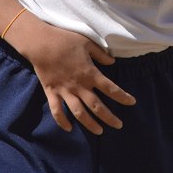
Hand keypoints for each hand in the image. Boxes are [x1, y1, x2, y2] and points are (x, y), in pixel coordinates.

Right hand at [7, 16, 135, 133]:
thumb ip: (101, 54)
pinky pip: (57, 111)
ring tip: (99, 132)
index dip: (123, 97)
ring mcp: (64, 91)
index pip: (111, 89)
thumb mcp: (87, 43)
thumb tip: (113, 62)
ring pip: (79, 113)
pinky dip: (62, 121)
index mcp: (90, 73)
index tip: (132, 102)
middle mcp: (79, 86)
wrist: (41, 43)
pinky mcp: (51, 93)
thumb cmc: (65, 40)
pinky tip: (69, 128)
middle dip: (110, 118)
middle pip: (97, 107)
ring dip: (90, 124)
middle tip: (119, 125)